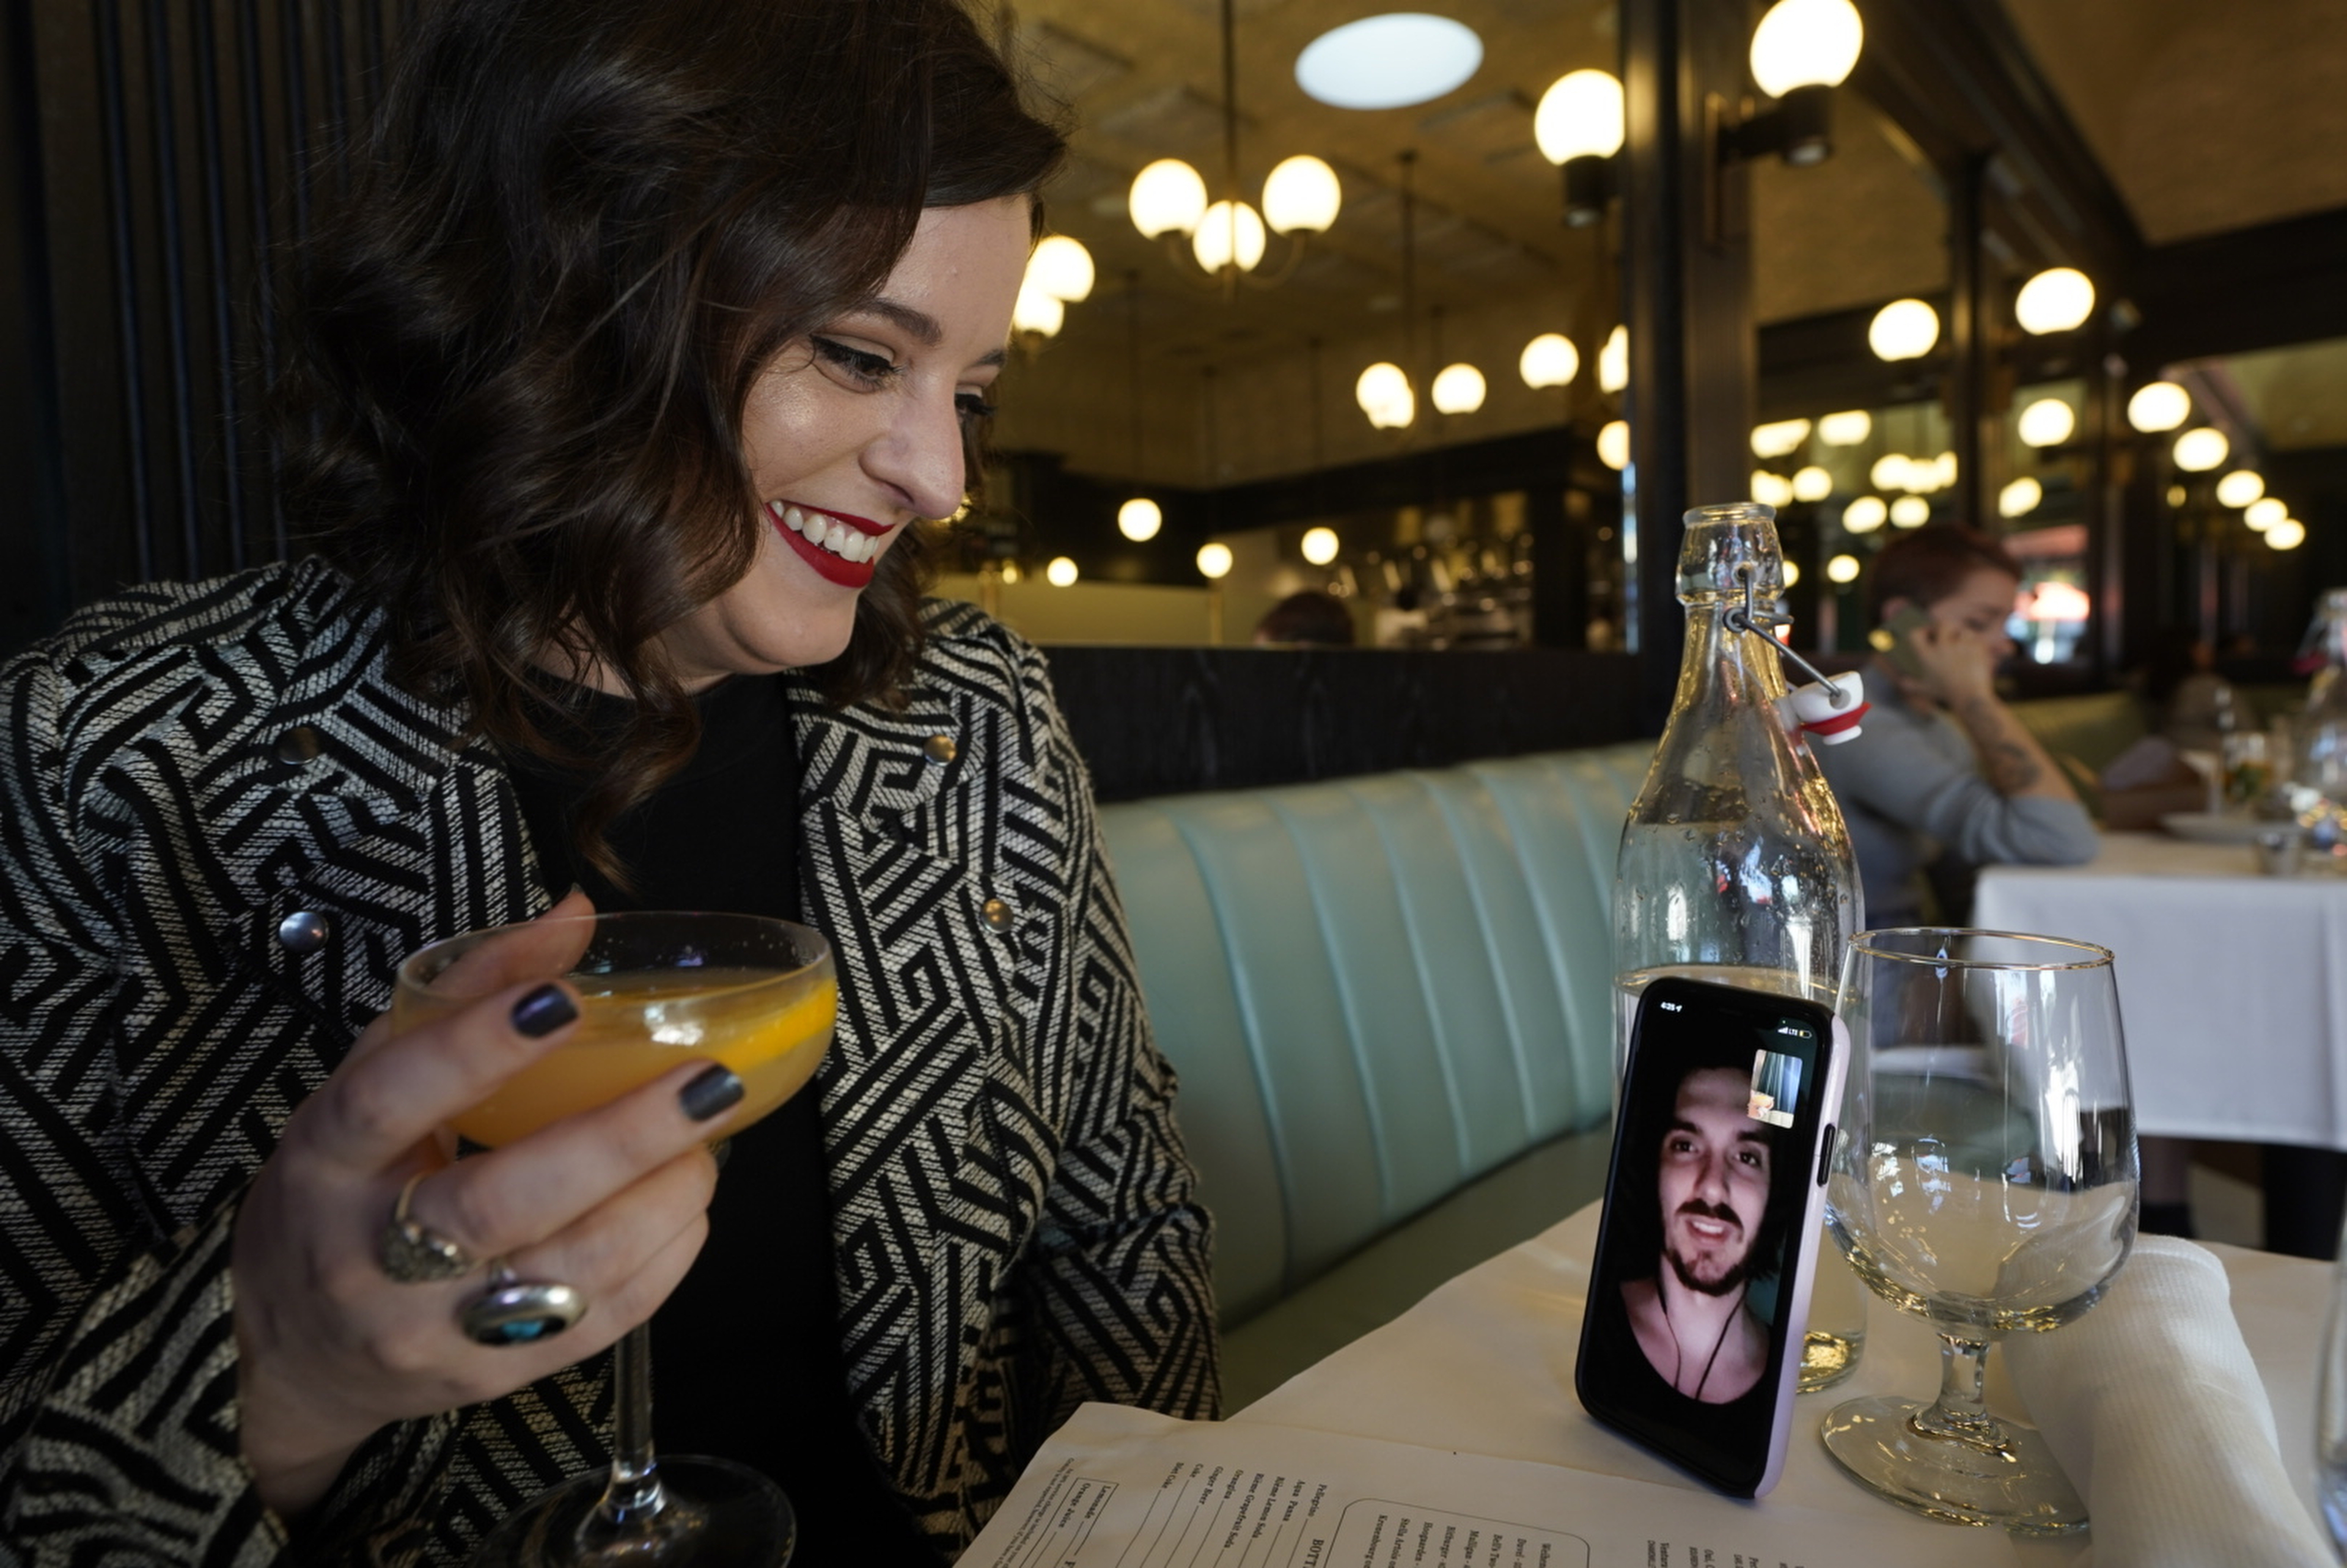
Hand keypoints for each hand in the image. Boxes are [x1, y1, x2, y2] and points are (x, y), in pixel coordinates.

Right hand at [232, 894, 741, 1517]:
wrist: (292, 1354)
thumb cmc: (343, 1189)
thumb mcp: (366, 1079)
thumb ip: (467, 990)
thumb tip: (576, 915)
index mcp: (326, 1163)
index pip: (390, 1099)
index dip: (475, 1046)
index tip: (565, 999)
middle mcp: (371, 1257)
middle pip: (502, 1202)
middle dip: (621, 1139)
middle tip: (708, 1082)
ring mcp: (432, 1331)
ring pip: (572, 1271)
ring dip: (664, 1197)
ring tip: (709, 1136)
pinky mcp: (489, 1379)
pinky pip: (601, 1322)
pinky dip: (665, 1256)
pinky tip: (687, 1200)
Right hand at [1903, 620, 1998, 706]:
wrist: (1970, 698)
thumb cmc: (1947, 694)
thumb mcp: (1926, 690)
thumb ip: (1912, 685)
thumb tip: (1902, 682)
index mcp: (1926, 656)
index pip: (1915, 634)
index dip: (1921, 631)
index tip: (1927, 634)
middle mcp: (1942, 648)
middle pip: (1942, 624)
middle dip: (1945, 627)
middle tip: (1947, 633)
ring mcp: (1960, 646)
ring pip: (1962, 631)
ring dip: (1962, 636)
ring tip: (1963, 645)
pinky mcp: (1976, 648)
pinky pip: (1976, 638)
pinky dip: (1975, 643)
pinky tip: (1974, 651)